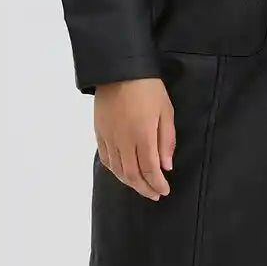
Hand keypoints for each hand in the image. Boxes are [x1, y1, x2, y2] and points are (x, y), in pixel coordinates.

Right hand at [93, 77, 175, 199]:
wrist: (119, 70)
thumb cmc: (149, 88)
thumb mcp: (166, 111)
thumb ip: (167, 140)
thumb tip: (166, 166)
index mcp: (142, 135)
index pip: (150, 169)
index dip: (157, 184)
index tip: (164, 191)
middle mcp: (123, 141)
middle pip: (132, 174)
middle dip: (145, 188)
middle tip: (154, 195)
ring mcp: (109, 138)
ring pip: (118, 170)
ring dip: (130, 183)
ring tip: (141, 187)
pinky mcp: (99, 133)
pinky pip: (106, 159)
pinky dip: (115, 171)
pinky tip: (123, 173)